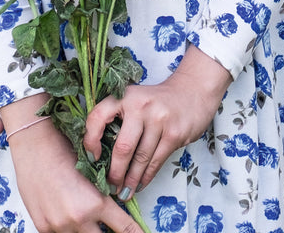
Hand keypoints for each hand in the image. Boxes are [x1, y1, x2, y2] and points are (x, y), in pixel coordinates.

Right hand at [5, 113, 143, 232]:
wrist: (35, 145)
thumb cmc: (65, 150)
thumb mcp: (93, 172)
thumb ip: (103, 195)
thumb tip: (115, 206)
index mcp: (96, 203)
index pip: (124, 228)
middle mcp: (79, 219)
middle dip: (108, 231)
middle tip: (109, 223)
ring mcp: (59, 226)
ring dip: (87, 229)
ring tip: (83, 211)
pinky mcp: (44, 227)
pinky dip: (67, 227)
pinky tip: (65, 212)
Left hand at [83, 45, 231, 198]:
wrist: (193, 91)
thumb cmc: (156, 101)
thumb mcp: (135, 99)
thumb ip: (119, 119)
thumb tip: (100, 155)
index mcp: (125, 96)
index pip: (98, 117)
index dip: (90, 140)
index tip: (92, 158)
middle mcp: (141, 105)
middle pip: (123, 147)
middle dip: (115, 172)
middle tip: (110, 186)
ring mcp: (160, 119)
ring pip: (141, 158)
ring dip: (131, 180)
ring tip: (124, 192)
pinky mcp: (174, 133)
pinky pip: (156, 161)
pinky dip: (146, 177)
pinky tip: (140, 184)